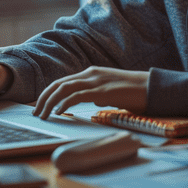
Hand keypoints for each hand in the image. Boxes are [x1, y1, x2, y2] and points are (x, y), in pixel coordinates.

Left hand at [32, 66, 148, 119]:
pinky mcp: (103, 91)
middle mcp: (91, 74)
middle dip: (44, 98)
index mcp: (92, 73)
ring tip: (42, 114)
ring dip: (49, 102)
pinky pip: (77, 96)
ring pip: (64, 88)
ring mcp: (96, 81)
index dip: (49, 93)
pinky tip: (58, 112)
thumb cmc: (134, 92)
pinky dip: (64, 103)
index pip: (63, 81)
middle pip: (58, 83)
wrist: (152, 88)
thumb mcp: (111, 91)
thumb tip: (89, 102)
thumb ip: (98, 93)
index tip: (40, 105)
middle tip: (35, 112)